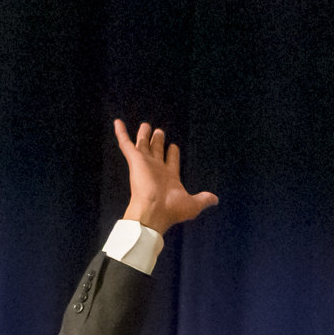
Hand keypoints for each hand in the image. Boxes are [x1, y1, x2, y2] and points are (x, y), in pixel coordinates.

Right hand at [113, 120, 217, 234]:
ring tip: (146, 125)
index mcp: (168, 178)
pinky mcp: (134, 161)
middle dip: (158, 141)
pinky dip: (122, 133)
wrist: (154, 212)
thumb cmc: (171, 210)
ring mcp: (144, 164)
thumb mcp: (193, 204)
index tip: (174, 146)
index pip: (171, 161)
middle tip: (159, 131)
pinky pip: (126, 143)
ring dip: (144, 135)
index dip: (173, 153)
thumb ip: (204, 199)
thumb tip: (215, 199)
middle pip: (156, 151)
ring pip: (143, 145)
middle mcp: (156, 169)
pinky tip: (118, 122)